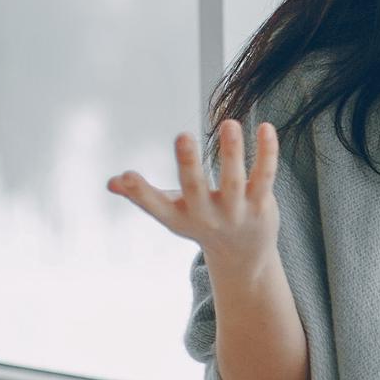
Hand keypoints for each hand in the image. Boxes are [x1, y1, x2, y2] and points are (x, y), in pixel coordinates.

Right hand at [107, 120, 281, 268]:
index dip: (139, 192)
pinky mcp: (262, 205)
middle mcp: (207, 216)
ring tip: (230, 123)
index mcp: (180, 217)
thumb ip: (143, 196)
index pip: (156, 206)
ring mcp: (236, 212)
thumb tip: (112, 183)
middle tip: (182, 135)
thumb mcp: (172, 213)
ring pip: (234, 180)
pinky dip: (267, 152)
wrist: (244, 256)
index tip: (126, 175)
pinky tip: (266, 127)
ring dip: (231, 151)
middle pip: (195, 189)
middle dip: (188, 163)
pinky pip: (265, 175)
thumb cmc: (201, 223)